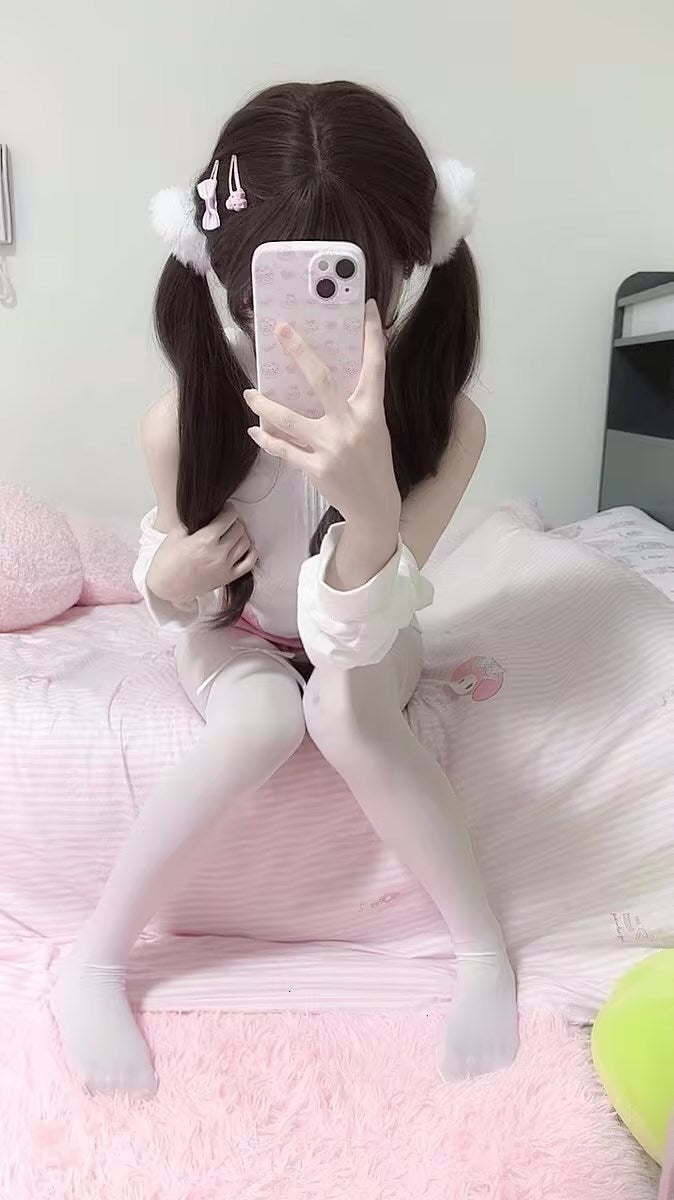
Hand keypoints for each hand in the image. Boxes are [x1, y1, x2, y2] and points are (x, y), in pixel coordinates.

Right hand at [147, 505, 256, 604]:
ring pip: (246, 543)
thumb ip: (195, 520)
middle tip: (227, 521)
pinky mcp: (228, 578)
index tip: (226, 509)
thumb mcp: (177, 533)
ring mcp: (225, 566)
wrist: (166, 586)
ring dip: (242, 535)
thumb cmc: (168, 560)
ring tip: (233, 533)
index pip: (229, 517)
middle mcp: (219, 553)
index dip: (229, 509)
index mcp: (206, 539)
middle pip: (239, 528)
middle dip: (234, 521)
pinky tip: (243, 547)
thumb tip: (209, 512)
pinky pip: (249, 563)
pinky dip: (250, 552)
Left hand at [244, 300, 400, 536]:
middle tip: (280, 330)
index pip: (375, 366)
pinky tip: (255, 431)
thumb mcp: (373, 428)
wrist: (375, 507)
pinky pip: (284, 449)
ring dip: (265, 404)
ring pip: (290, 419)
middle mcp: (352, 426)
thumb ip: (354, 405)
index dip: (373, 335)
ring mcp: (332, 448)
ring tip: (249, 393)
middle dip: (299, 352)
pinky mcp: (317, 469)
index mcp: (371, 412)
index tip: (368, 308)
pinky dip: (267, 439)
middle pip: (321, 380)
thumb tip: (319, 378)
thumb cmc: (372, 462)